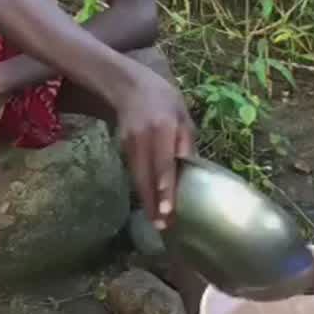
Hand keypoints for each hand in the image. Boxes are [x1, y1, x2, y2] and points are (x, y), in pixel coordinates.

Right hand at [116, 67, 195, 227]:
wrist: (130, 86)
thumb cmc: (165, 102)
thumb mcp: (183, 118)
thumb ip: (186, 145)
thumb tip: (191, 173)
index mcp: (163, 128)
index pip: (163, 163)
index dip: (164, 187)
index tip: (167, 209)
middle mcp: (143, 137)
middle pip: (146, 176)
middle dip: (153, 203)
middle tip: (161, 226)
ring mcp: (129, 143)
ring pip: (137, 177)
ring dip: (147, 200)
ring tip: (157, 221)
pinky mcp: (122, 147)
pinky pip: (133, 172)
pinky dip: (142, 188)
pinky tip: (149, 202)